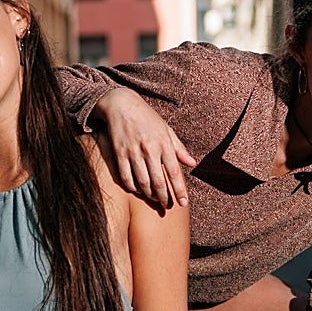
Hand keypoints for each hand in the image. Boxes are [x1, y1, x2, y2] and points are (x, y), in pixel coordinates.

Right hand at [95, 87, 196, 207]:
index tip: (183, 203)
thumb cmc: (147, 118)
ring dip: (149, 194)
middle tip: (167, 206)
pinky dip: (132, 187)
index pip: (174, 171)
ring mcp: (133, 152)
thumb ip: (178, 148)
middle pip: (158, 181)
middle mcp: (149, 149)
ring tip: (154, 199)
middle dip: (164, 197)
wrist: (121, 104)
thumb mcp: (166, 129)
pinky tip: (137, 190)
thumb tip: (192, 163)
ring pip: (142, 182)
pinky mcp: (119, 154)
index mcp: (163, 143)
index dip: (179, 189)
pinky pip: (126, 177)